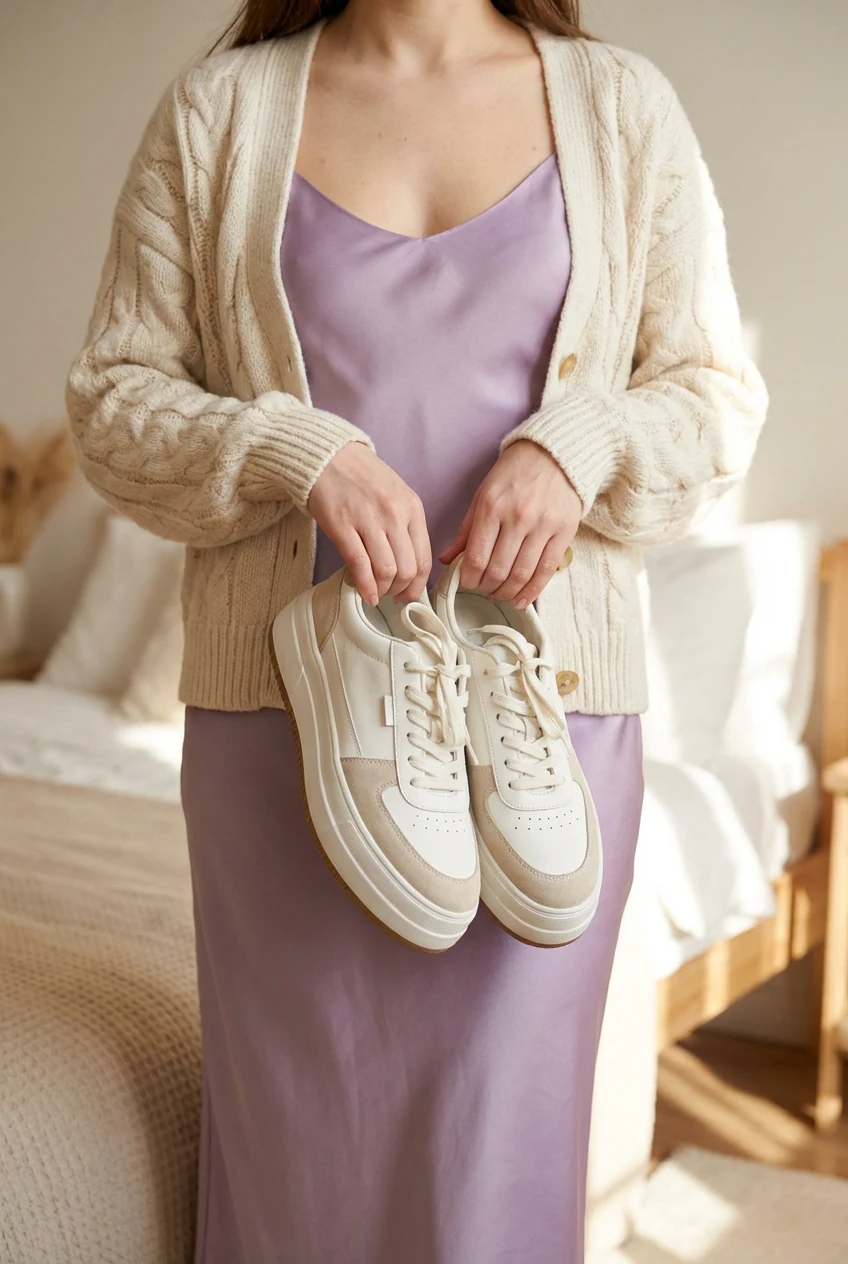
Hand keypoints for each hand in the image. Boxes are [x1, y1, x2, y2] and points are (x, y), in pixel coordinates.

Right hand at [308, 443, 430, 604]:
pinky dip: (365, 586)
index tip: (408, 594)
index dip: (417, 585)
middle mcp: (395, 514)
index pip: (424, 559)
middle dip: (400, 591)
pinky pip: (360, 564)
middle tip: (391, 596)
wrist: (329, 456)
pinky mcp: (342, 525)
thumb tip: (410, 566)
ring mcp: (369, 519)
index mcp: (412, 508)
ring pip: (386, 570)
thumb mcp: (396, 495)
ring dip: (382, 590)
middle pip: (407, 569)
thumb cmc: (362, 477)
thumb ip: (406, 525)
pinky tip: (365, 594)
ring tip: (376, 593)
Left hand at [440, 440, 580, 608]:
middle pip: (498, 571)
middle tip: (482, 590)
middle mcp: (518, 518)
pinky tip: (521, 600)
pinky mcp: (564, 532)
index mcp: (492, 507)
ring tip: (499, 595)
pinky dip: (532, 591)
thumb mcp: (483, 495)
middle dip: (486, 588)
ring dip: (507, 593)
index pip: (476, 558)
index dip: (468, 579)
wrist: (555, 454)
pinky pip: (546, 571)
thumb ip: (466, 530)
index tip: (466, 583)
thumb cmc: (514, 474)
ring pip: (521, 575)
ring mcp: (543, 526)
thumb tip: (446, 560)